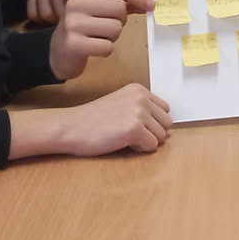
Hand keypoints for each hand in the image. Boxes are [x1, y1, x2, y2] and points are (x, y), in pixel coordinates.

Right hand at [48, 0, 155, 80]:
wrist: (58, 51)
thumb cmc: (84, 27)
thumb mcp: (99, 8)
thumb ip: (122, 2)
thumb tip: (148, 3)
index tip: (151, 5)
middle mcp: (76, 2)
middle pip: (120, 8)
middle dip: (120, 21)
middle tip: (106, 26)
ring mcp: (73, 23)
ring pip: (116, 28)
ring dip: (112, 37)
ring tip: (98, 37)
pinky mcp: (74, 44)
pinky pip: (108, 47)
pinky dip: (106, 50)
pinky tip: (93, 48)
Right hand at [57, 83, 171, 155]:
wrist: (71, 127)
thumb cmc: (92, 120)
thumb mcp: (120, 103)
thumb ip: (140, 108)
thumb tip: (163, 126)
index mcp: (139, 90)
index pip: (165, 110)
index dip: (152, 122)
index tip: (135, 125)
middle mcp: (141, 98)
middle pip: (167, 123)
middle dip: (152, 132)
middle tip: (130, 134)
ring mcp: (139, 113)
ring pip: (161, 136)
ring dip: (146, 141)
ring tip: (124, 138)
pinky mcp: (134, 129)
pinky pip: (152, 146)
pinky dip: (140, 150)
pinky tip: (123, 143)